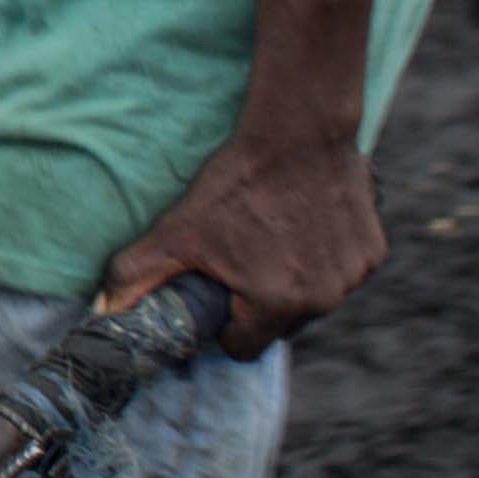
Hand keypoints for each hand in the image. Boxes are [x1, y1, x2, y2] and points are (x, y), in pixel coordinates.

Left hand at [97, 125, 383, 356]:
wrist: (298, 130)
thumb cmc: (236, 183)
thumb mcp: (178, 231)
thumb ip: (136, 277)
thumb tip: (104, 312)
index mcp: (277, 305)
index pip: (244, 348)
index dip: (226, 327)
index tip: (220, 296)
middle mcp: (324, 299)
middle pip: (281, 325)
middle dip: (261, 303)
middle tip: (244, 260)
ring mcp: (354, 276)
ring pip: (314, 299)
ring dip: (296, 282)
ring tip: (274, 239)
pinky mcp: (374, 252)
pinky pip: (342, 272)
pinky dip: (326, 259)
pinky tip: (306, 226)